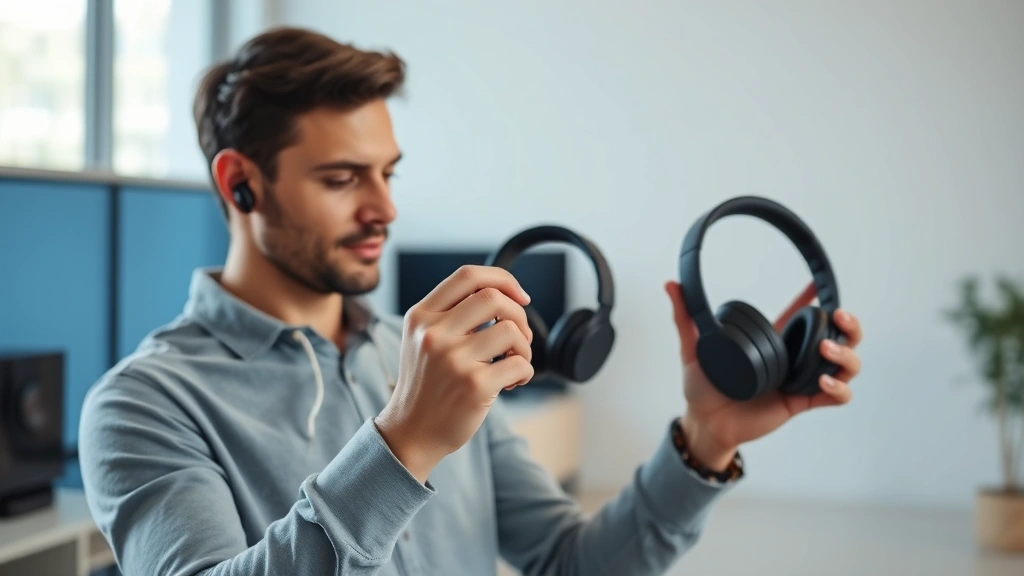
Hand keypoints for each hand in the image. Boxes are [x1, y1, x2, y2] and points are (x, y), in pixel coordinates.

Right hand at [375, 265, 535, 482]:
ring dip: (525, 346)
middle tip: (518, 338)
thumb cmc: (426, 384)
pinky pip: (520, 364)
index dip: (503, 279)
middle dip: (518, 315)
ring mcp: (454, 359)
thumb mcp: (423, 339)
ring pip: (511, 330)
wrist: (410, 433)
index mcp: (421, 316)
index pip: (468, 276)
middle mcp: (434, 333)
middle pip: (493, 298)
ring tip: (515, 362)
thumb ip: (451, 314)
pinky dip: (526, 371)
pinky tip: (512, 382)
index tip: (520, 297)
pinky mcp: (474, 385)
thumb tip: (505, 294)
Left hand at [664, 281, 862, 470]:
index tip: (821, 284)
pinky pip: (835, 398)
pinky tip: (823, 381)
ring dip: (845, 355)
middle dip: (849, 327)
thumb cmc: (701, 388)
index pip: (802, 317)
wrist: (704, 422)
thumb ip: (684, 317)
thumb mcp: (693, 349)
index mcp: (774, 344)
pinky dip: (838, 389)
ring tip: (825, 350)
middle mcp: (793, 360)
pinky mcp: (801, 404)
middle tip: (838, 316)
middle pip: (839, 339)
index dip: (814, 300)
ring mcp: (800, 382)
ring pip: (846, 366)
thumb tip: (671, 283)